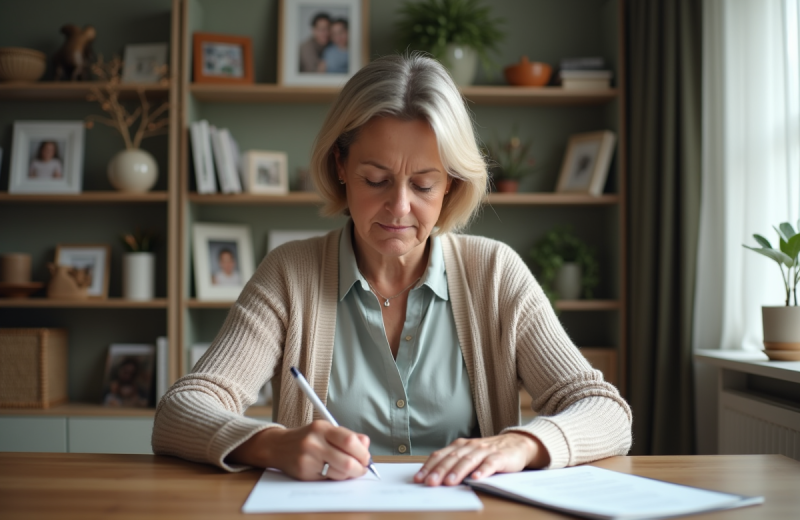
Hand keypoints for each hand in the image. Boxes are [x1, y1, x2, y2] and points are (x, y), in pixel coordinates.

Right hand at [227, 420, 371, 480]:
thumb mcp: (326, 430)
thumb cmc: (308, 438)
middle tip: (362, 469)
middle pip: (347, 461)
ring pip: (340, 473)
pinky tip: (333, 472)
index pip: (350, 441)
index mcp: (322, 428)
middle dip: (360, 468)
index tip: (366, 458)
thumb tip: (366, 445)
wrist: (278, 446)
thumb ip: (348, 436)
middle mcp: (314, 442)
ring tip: (349, 471)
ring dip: (350, 475)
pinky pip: (328, 478)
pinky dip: (336, 477)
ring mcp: (308, 458)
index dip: (363, 453)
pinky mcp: (304, 472)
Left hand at [414, 432, 549, 485]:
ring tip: (450, 482)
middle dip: (440, 471)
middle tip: (430, 483)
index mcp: (460, 446)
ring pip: (469, 460)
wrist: (516, 444)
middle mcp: (470, 446)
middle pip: (452, 458)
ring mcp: (485, 451)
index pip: (441, 455)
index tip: (419, 478)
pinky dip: (483, 471)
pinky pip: (490, 464)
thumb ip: (453, 462)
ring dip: (458, 471)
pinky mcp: (500, 457)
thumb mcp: (468, 455)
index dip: (429, 466)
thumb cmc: (488, 453)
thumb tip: (433, 477)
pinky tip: (477, 478)